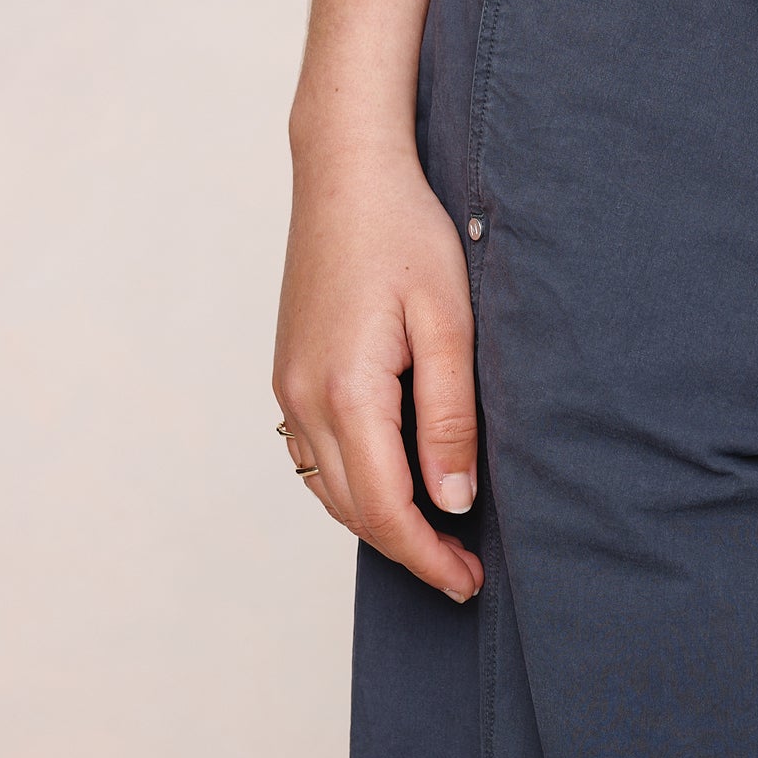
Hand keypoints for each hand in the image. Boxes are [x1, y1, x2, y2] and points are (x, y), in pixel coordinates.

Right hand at [273, 139, 484, 602]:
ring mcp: (288, 390)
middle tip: (465, 574)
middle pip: (354, 510)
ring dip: (380, 524)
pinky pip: (314, 458)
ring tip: (437, 540)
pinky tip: (395, 486)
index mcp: (346, 391)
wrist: (346, 175)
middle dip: (410, 551)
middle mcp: (303, 400)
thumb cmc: (405, 235)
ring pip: (329, 490)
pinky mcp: (289, 375)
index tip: (468, 581)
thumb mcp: (449, 324)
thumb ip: (451, 418)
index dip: (429, 556)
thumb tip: (452, 501)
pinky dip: (353, 487)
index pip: (387, 508)